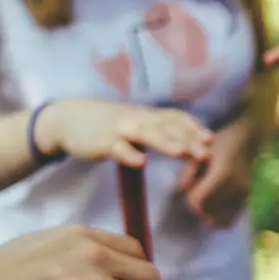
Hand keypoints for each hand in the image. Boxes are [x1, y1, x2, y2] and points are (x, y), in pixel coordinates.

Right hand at [33, 98, 212, 166]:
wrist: (68, 118)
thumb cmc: (109, 124)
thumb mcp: (136, 124)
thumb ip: (159, 130)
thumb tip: (188, 142)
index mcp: (147, 116)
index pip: (175, 117)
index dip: (192, 128)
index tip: (210, 139)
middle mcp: (137, 119)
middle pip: (166, 126)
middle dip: (187, 139)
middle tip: (206, 153)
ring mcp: (119, 130)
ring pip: (145, 133)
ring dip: (164, 142)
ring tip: (182, 153)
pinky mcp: (101, 142)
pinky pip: (116, 147)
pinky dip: (128, 153)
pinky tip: (140, 163)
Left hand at [175, 113, 257, 227]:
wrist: (246, 140)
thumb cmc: (218, 143)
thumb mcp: (198, 152)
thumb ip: (187, 171)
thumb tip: (180, 191)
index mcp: (223, 173)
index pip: (199, 200)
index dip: (189, 200)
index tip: (187, 191)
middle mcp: (236, 186)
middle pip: (208, 211)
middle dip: (197, 207)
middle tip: (194, 196)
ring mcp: (244, 194)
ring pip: (220, 219)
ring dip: (208, 215)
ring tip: (203, 205)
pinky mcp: (247, 199)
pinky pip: (230, 219)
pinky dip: (219, 220)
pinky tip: (212, 213)